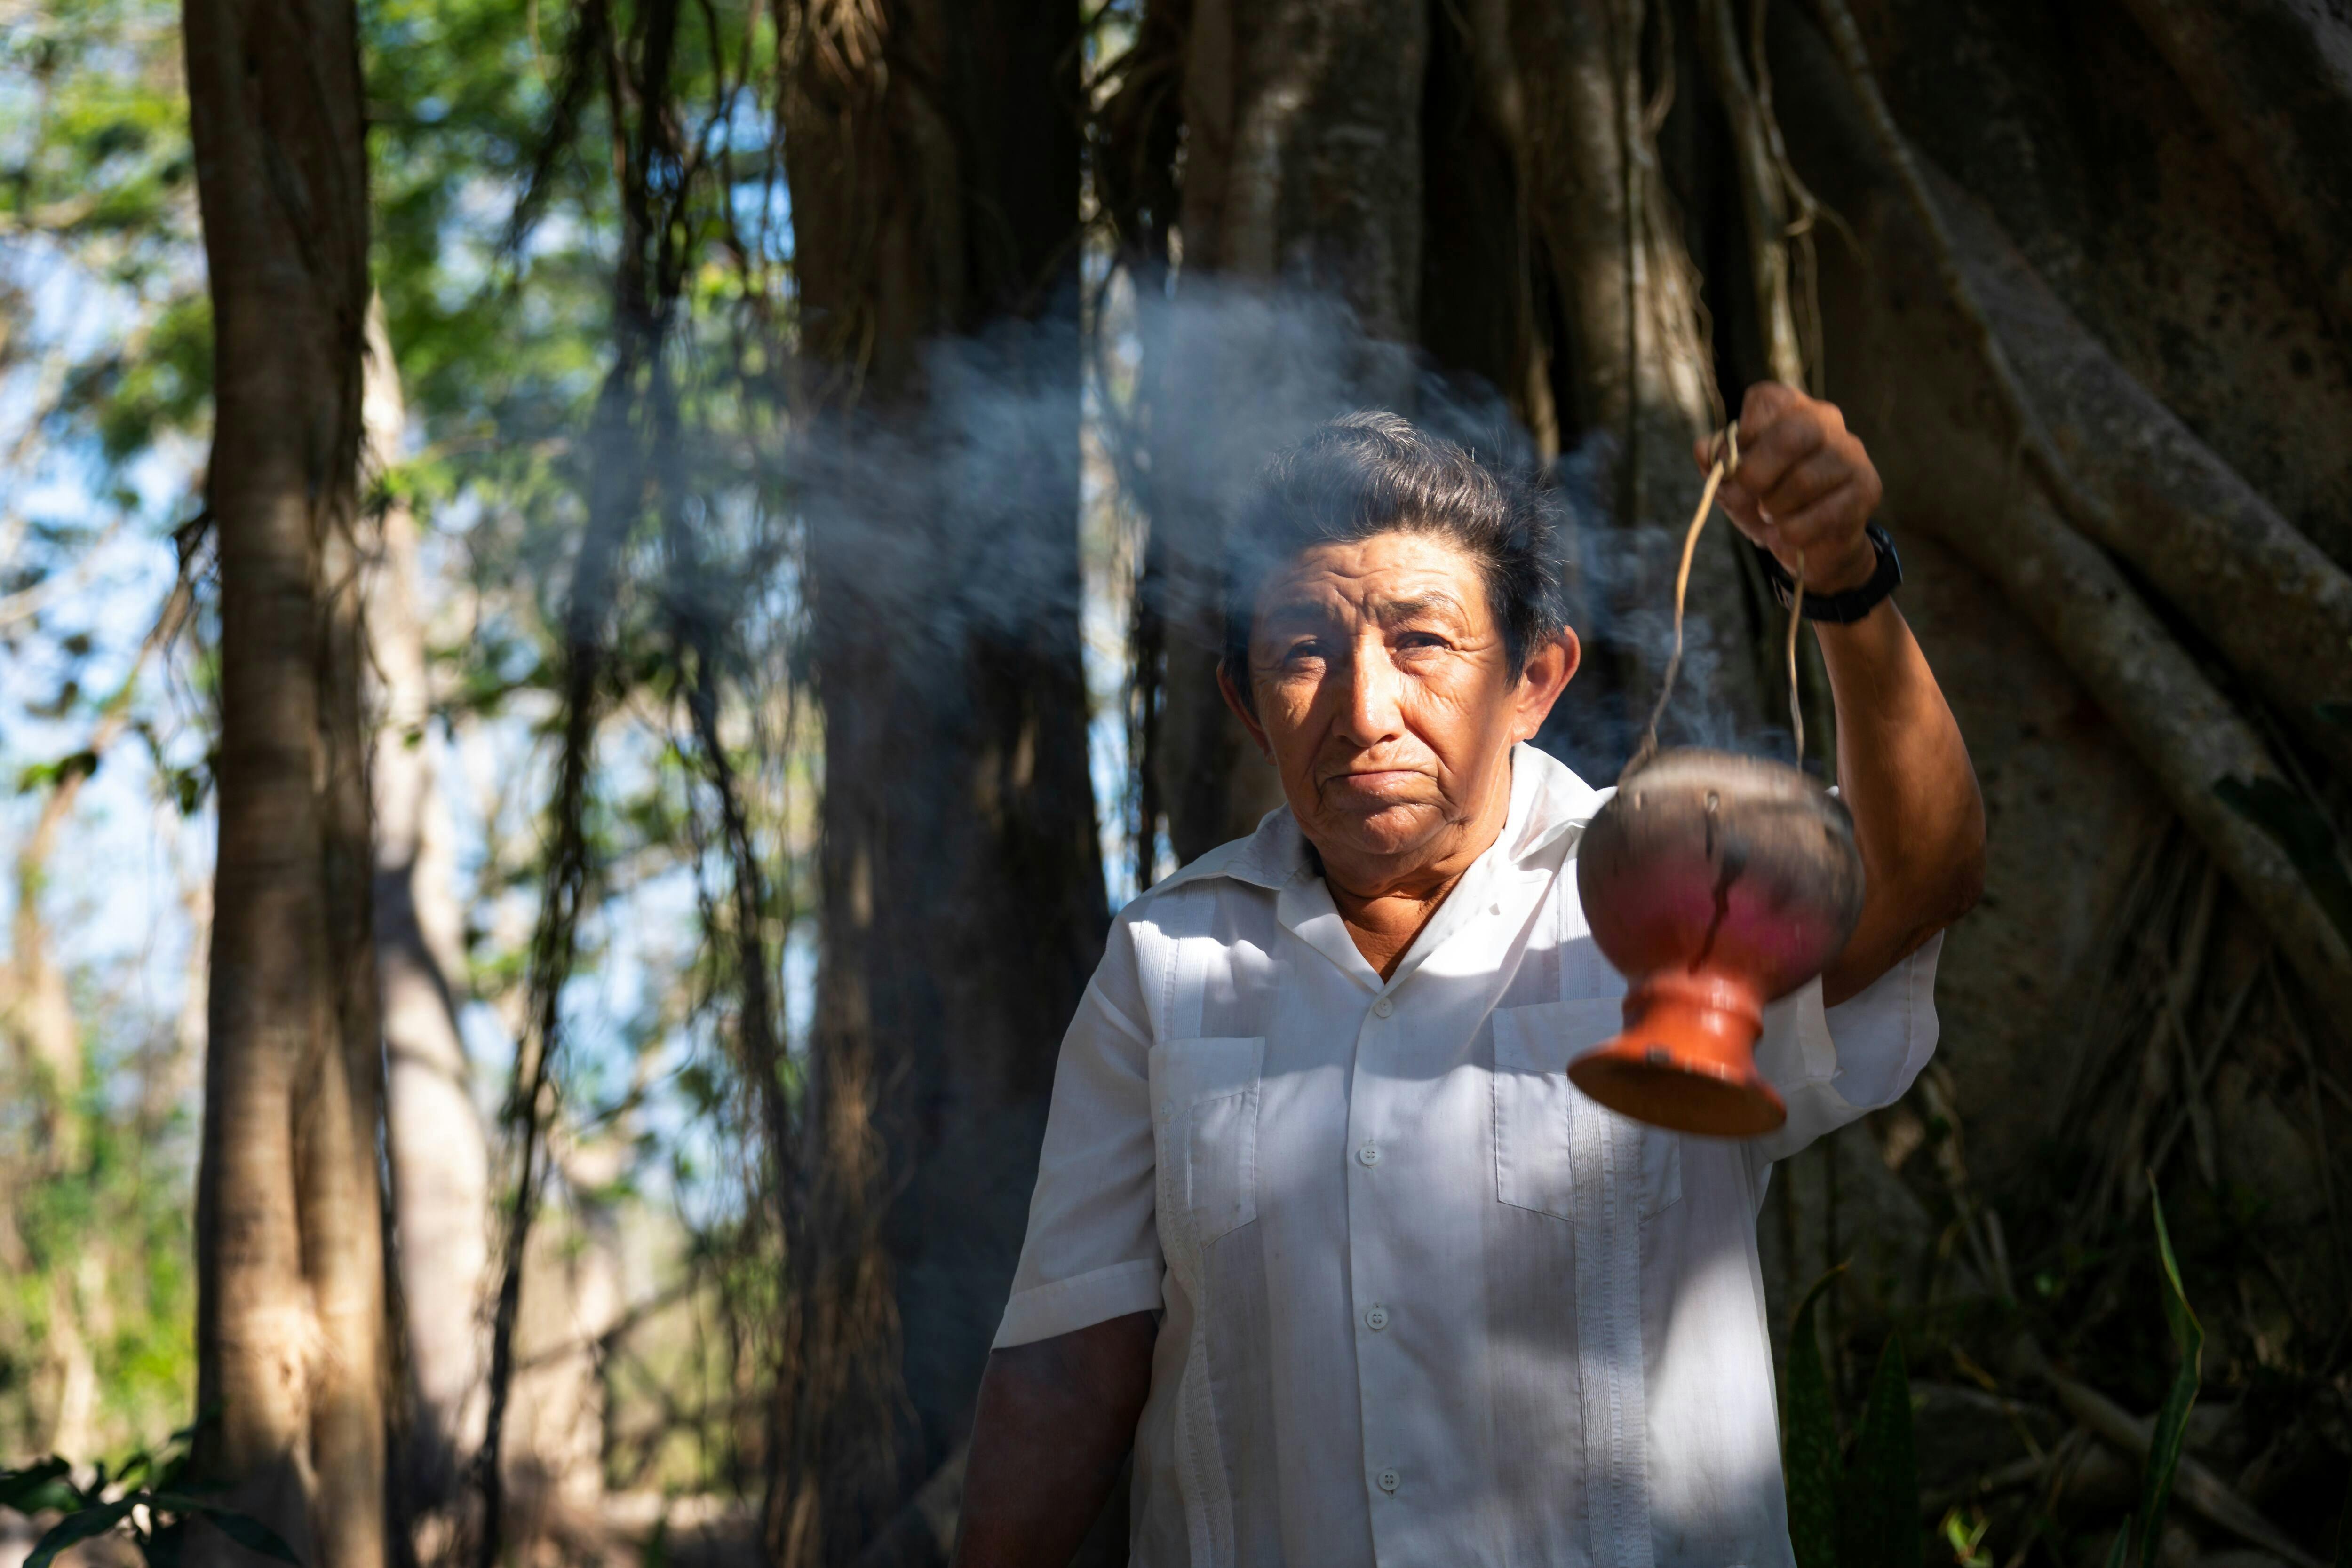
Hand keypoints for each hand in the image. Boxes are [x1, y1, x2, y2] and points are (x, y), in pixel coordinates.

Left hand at [1692, 382, 1882, 594]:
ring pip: (1804, 480)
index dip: (1742, 436)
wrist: (1809, 544)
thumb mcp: (1733, 483)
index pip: (1766, 399)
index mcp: (1790, 408)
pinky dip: (1794, 532)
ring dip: (1775, 509)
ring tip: (1772, 515)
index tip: (1734, 465)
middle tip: (1749, 494)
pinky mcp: (1867, 488)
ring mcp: (1851, 453)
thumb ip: (1717, 463)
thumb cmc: (1767, 502)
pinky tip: (1791, 533)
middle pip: (1791, 435)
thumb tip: (1705, 450)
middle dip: (1757, 473)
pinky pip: (1823, 514)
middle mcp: (1826, 420)